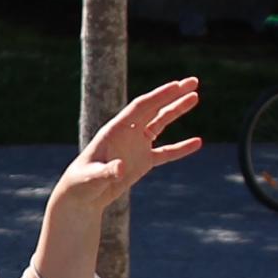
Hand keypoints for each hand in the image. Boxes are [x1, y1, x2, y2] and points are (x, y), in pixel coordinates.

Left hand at [60, 80, 207, 212]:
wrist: (81, 196)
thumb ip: (107, 171)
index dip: (159, 96)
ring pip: (161, 123)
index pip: (140, 107)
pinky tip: (197, 142)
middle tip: (194, 81)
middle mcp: (128, 133)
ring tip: (195, 96)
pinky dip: (181, 148)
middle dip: (173, 95)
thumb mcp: (92, 177)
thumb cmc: (81, 183)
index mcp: (115, 129)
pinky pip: (166, 153)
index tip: (177, 85)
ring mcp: (136, 146)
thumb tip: (120, 168)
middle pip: (154, 108)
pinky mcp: (143, 162)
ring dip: (177, 110)